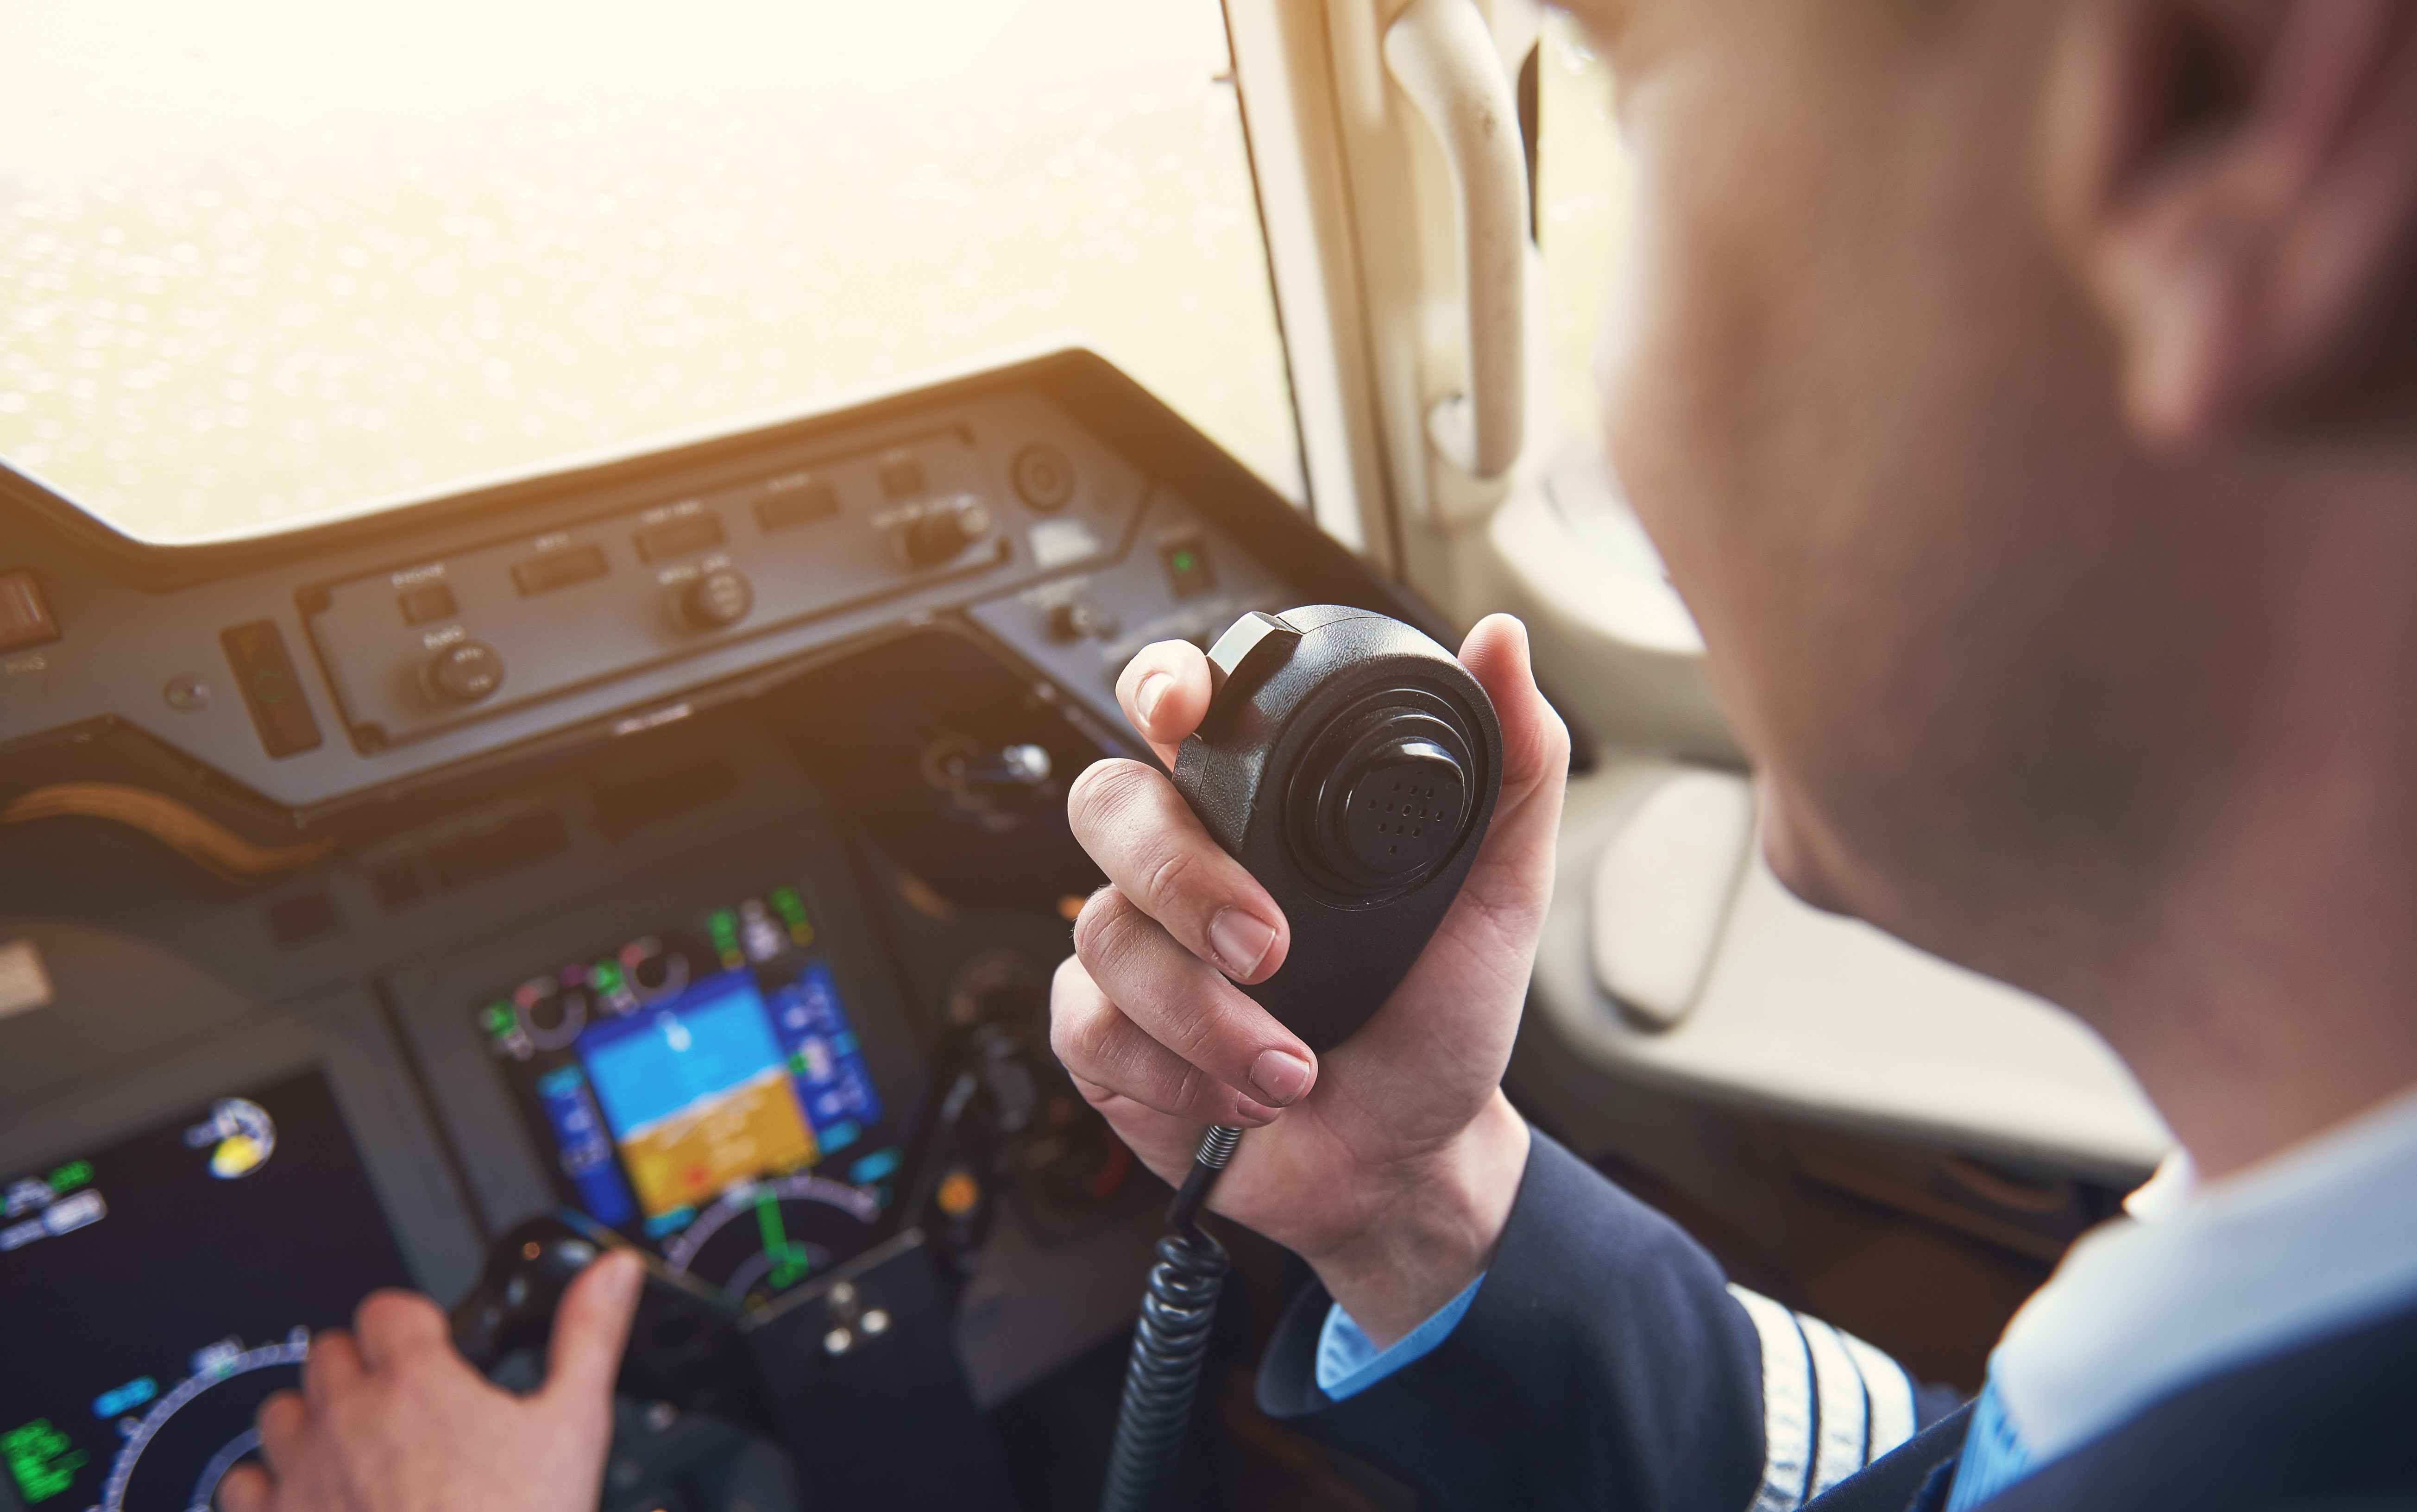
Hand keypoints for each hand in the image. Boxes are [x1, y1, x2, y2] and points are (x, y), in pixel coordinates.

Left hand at [217, 1250, 644, 1511]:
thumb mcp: (573, 1427)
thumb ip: (588, 1336)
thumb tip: (610, 1274)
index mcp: (416, 1382)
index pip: (387, 1309)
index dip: (413, 1323)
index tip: (433, 1349)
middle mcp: (346, 1418)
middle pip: (328, 1351)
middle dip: (363, 1368)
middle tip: (404, 1407)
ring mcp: (301, 1475)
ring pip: (279, 1411)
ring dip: (312, 1420)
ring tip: (358, 1451)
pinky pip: (239, 1483)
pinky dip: (269, 1485)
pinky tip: (313, 1500)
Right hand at [1052, 614, 1566, 1345]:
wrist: (1407, 1165)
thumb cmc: (1439, 1029)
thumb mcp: (1501, 898)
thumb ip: (1514, 768)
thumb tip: (1504, 644)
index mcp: (1260, 814)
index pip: (1178, 709)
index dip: (1162, 687)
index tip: (1186, 714)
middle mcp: (1185, 868)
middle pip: (1108, 805)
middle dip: (1180, 878)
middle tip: (1269, 949)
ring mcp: (1139, 950)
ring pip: (1104, 934)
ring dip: (1207, 1017)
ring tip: (1291, 1066)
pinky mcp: (1105, 1037)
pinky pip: (1089, 1026)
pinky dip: (1176, 1073)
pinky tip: (1244, 1097)